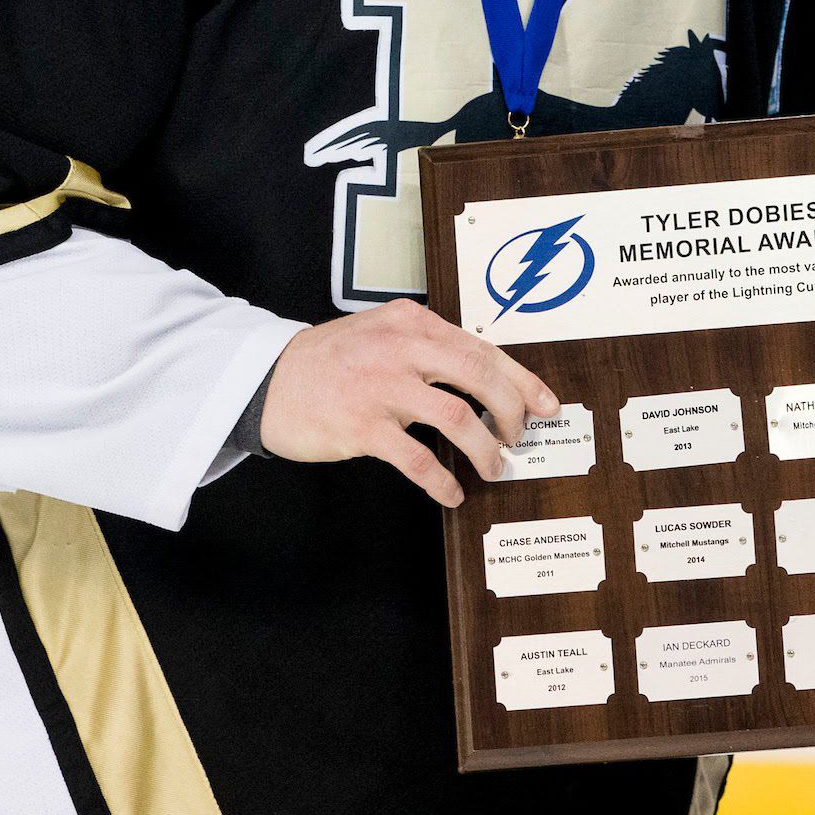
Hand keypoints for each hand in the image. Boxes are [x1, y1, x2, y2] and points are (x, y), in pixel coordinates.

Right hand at [258, 298, 558, 507]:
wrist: (269, 380)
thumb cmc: (330, 361)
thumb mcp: (381, 332)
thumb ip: (426, 345)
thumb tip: (483, 374)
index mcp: (413, 323)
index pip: (482, 349)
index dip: (522, 380)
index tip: (546, 404)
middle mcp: (402, 348)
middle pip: (479, 377)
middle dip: (510, 412)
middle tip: (517, 437)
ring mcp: (382, 387)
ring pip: (457, 418)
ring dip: (484, 449)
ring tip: (492, 466)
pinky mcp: (363, 427)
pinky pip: (418, 459)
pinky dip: (443, 480)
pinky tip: (452, 492)